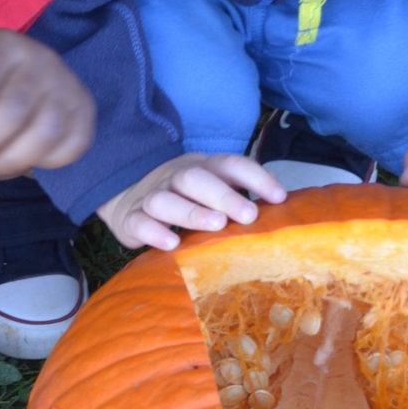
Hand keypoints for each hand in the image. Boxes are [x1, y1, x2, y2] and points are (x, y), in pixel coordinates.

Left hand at [0, 30, 94, 178]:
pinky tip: (14, 162)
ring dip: (8, 159)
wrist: (18, 83)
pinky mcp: (83, 112)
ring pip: (45, 132)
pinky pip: (69, 147)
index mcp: (3, 44)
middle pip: (15, 106)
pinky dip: (42, 163)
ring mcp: (67, 85)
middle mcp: (41, 59)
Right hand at [97, 153, 286, 251]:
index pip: (229, 164)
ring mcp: (151, 196)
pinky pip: (138, 221)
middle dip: (223, 195)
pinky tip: (172, 244)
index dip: (255, 177)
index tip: (279, 197)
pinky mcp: (130, 218)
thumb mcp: (213, 189)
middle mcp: (175, 178)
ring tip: (216, 226)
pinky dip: (153, 231)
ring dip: (191, 212)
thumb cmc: (185, 198)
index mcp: (203, 169)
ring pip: (165, 199)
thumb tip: (279, 199)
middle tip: (248, 216)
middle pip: (195, 178)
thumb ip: (241, 192)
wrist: (128, 196)